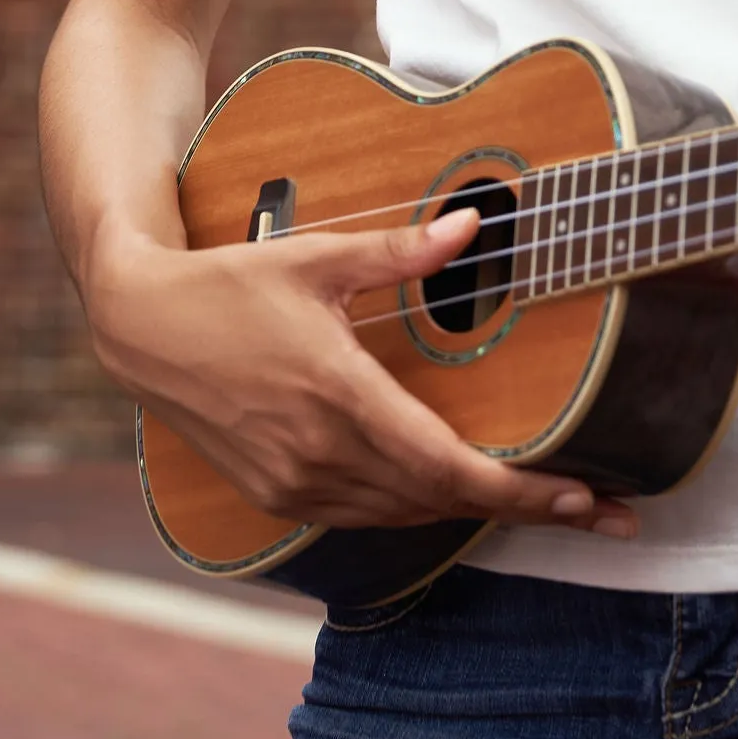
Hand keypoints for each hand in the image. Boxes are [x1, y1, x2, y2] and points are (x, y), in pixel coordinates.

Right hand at [89, 209, 637, 537]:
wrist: (141, 328)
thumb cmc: (231, 283)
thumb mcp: (319, 256)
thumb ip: (402, 250)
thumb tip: (474, 224)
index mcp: (338, 394)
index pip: (448, 464)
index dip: (522, 491)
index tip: (580, 499)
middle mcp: (319, 453)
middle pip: (441, 500)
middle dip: (524, 509)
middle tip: (597, 510)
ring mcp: (295, 483)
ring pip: (407, 514)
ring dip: (473, 509)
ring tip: (543, 502)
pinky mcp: (278, 493)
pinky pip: (368, 513)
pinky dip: (420, 505)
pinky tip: (455, 488)